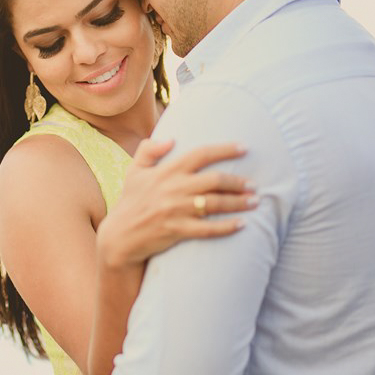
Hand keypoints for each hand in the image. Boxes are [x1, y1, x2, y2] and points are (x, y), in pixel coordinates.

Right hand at [97, 140, 256, 266]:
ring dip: (239, 203)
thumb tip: (171, 139)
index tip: (245, 148)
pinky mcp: (177, 231)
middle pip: (215, 180)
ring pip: (215, 204)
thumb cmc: (130, 202)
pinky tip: (242, 224)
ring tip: (255, 202)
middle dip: (239, 182)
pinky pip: (208, 229)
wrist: (119, 236)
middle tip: (254, 185)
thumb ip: (148, 150)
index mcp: (166, 172)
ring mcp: (176, 210)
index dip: (225, 150)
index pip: (201, 154)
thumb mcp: (134, 172)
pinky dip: (227, 227)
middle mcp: (173, 189)